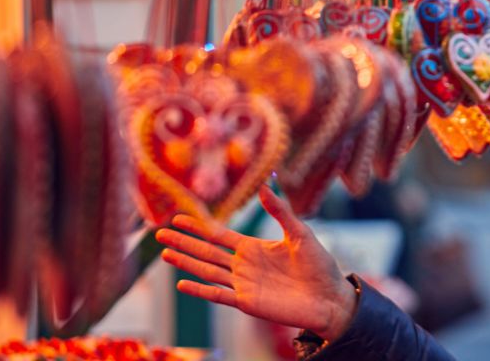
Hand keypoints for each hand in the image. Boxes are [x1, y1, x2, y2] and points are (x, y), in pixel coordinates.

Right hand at [156, 186, 356, 339]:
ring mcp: (243, 285)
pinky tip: (182, 284)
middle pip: (206, 252)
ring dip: (186, 263)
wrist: (330, 298)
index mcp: (254, 248)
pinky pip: (218, 296)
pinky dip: (200, 290)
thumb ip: (281, 212)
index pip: (218, 235)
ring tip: (165, 254)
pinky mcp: (248, 303)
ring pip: (207, 271)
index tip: (178, 217)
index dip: (198, 226)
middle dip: (183, 242)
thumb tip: (265, 186)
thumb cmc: (320, 266)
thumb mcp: (300, 233)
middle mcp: (244, 266)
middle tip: (159, 233)